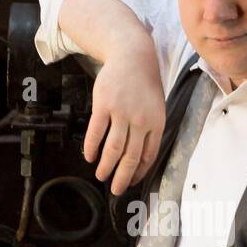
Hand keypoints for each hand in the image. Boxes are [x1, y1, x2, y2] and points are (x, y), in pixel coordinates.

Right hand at [83, 43, 165, 196]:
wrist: (133, 56)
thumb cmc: (145, 84)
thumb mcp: (156, 107)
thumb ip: (151, 130)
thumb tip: (141, 158)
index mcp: (156, 123)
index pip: (148, 155)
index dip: (139, 172)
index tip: (131, 182)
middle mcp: (140, 120)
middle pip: (130, 157)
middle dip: (122, 177)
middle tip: (115, 190)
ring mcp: (121, 112)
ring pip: (113, 148)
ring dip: (106, 166)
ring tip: (100, 176)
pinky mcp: (104, 105)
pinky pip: (96, 132)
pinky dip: (92, 147)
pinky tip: (89, 156)